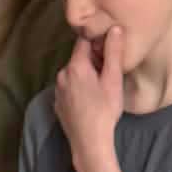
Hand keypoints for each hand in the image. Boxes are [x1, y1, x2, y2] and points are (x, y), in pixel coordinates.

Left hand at [54, 27, 123, 170]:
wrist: (89, 143)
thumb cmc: (104, 111)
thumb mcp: (113, 80)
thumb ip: (113, 52)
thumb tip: (114, 28)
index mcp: (75, 66)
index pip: (84, 41)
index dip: (98, 42)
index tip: (109, 50)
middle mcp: (62, 75)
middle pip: (78, 58)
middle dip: (92, 60)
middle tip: (108, 73)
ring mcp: (57, 90)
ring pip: (73, 74)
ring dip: (85, 75)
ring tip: (100, 88)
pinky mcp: (57, 104)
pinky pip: (69, 88)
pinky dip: (78, 89)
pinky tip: (89, 101)